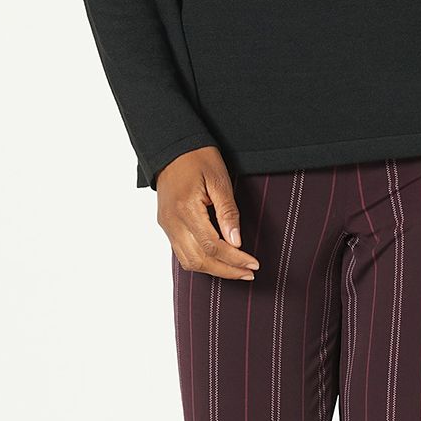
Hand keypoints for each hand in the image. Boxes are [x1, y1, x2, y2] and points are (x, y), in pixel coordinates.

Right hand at [156, 146, 261, 279]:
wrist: (171, 148)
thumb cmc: (198, 158)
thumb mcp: (219, 180)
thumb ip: (228, 212)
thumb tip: (236, 241)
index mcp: (186, 209)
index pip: (212, 246)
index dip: (234, 259)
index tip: (253, 264)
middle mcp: (172, 222)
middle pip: (199, 260)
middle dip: (226, 271)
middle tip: (249, 273)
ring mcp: (167, 225)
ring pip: (188, 261)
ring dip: (214, 270)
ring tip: (237, 271)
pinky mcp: (166, 225)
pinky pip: (182, 252)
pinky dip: (201, 261)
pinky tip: (218, 261)